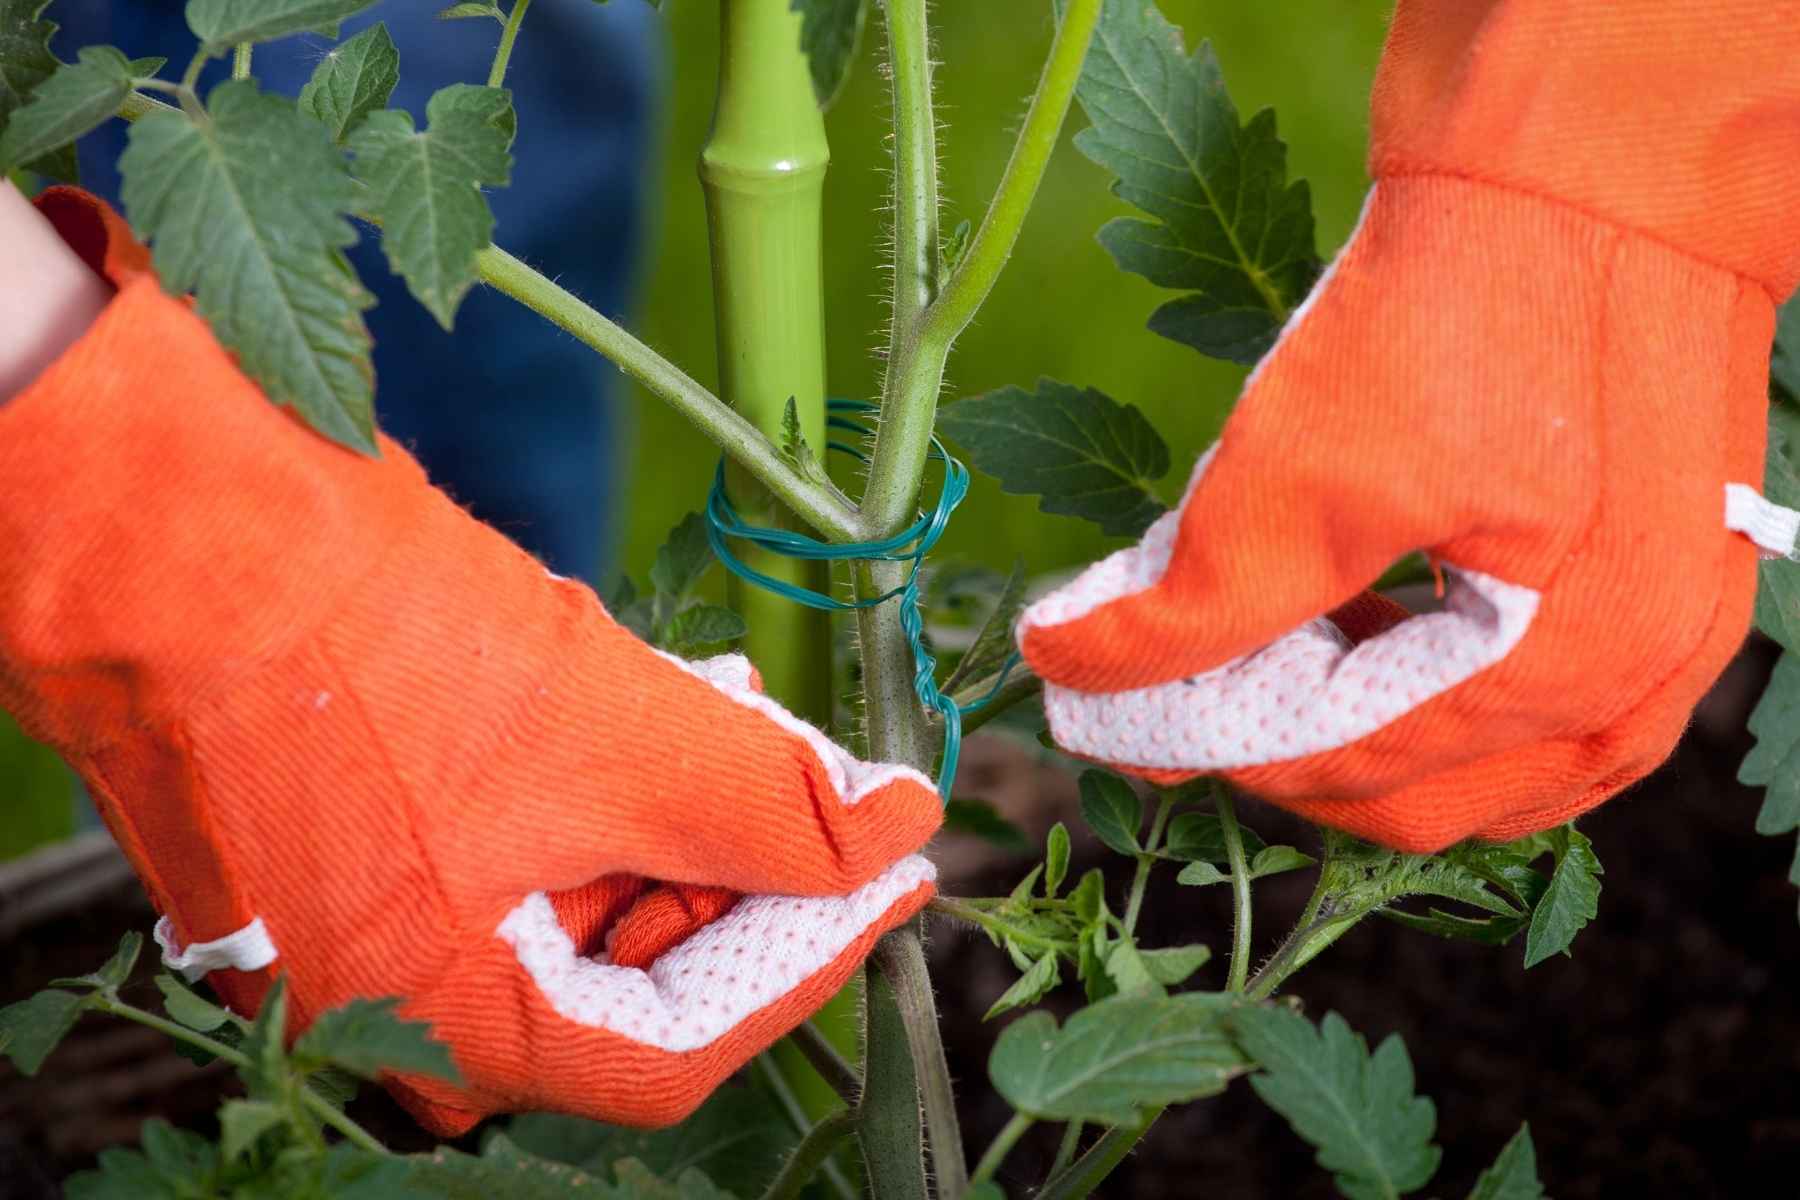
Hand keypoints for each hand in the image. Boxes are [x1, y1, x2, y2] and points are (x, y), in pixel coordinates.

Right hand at [0, 190, 941, 1132]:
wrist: (160, 512)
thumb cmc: (360, 639)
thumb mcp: (616, 734)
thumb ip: (776, 804)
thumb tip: (900, 825)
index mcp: (444, 1022)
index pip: (677, 1044)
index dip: (806, 955)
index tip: (891, 876)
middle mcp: (388, 1001)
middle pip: (625, 972)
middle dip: (739, 867)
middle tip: (820, 779)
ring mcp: (352, 917)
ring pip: (566, 894)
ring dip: (669, 809)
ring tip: (732, 707)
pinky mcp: (339, 829)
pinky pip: (500, 838)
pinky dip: (588, 780)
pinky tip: (639, 693)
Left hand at [1018, 0, 1799, 851]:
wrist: (1587, 155)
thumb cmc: (1465, 293)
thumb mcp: (1307, 460)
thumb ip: (1192, 601)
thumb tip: (1070, 671)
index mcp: (1580, 656)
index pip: (1346, 762)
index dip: (1203, 743)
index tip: (1098, 715)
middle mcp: (1645, 676)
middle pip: (1414, 794)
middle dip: (1273, 751)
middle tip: (1167, 692)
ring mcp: (1671, 636)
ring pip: (1475, 772)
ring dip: (1348, 734)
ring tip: (1252, 663)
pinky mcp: (1657, 586)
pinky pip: (1532, 717)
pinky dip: (1424, 700)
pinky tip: (1351, 638)